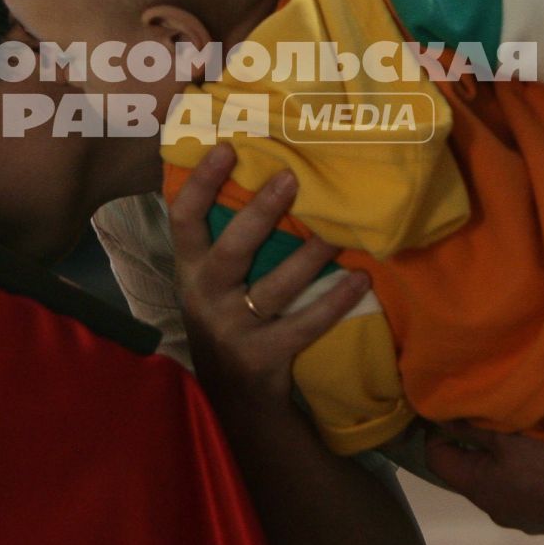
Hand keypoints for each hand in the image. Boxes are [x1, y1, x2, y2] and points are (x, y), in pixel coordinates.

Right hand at [169, 142, 372, 405]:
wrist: (234, 398)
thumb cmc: (227, 320)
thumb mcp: (208, 281)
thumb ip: (220, 238)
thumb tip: (252, 169)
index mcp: (190, 271)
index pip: (183, 220)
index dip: (200, 183)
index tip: (226, 146)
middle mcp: (205, 298)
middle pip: (231, 250)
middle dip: (260, 213)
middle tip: (292, 178)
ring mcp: (232, 330)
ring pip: (273, 288)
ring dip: (309, 257)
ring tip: (339, 231)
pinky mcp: (262, 357)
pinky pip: (304, 325)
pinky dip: (334, 301)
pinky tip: (360, 279)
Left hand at [421, 424, 543, 534]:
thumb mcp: (507, 435)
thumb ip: (469, 426)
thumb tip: (437, 417)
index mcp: (480, 491)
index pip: (437, 460)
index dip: (436, 432)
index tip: (449, 409)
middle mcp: (498, 513)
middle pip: (470, 473)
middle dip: (473, 445)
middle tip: (486, 417)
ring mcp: (527, 521)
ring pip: (501, 484)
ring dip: (502, 462)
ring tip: (520, 437)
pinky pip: (528, 493)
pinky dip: (529, 475)